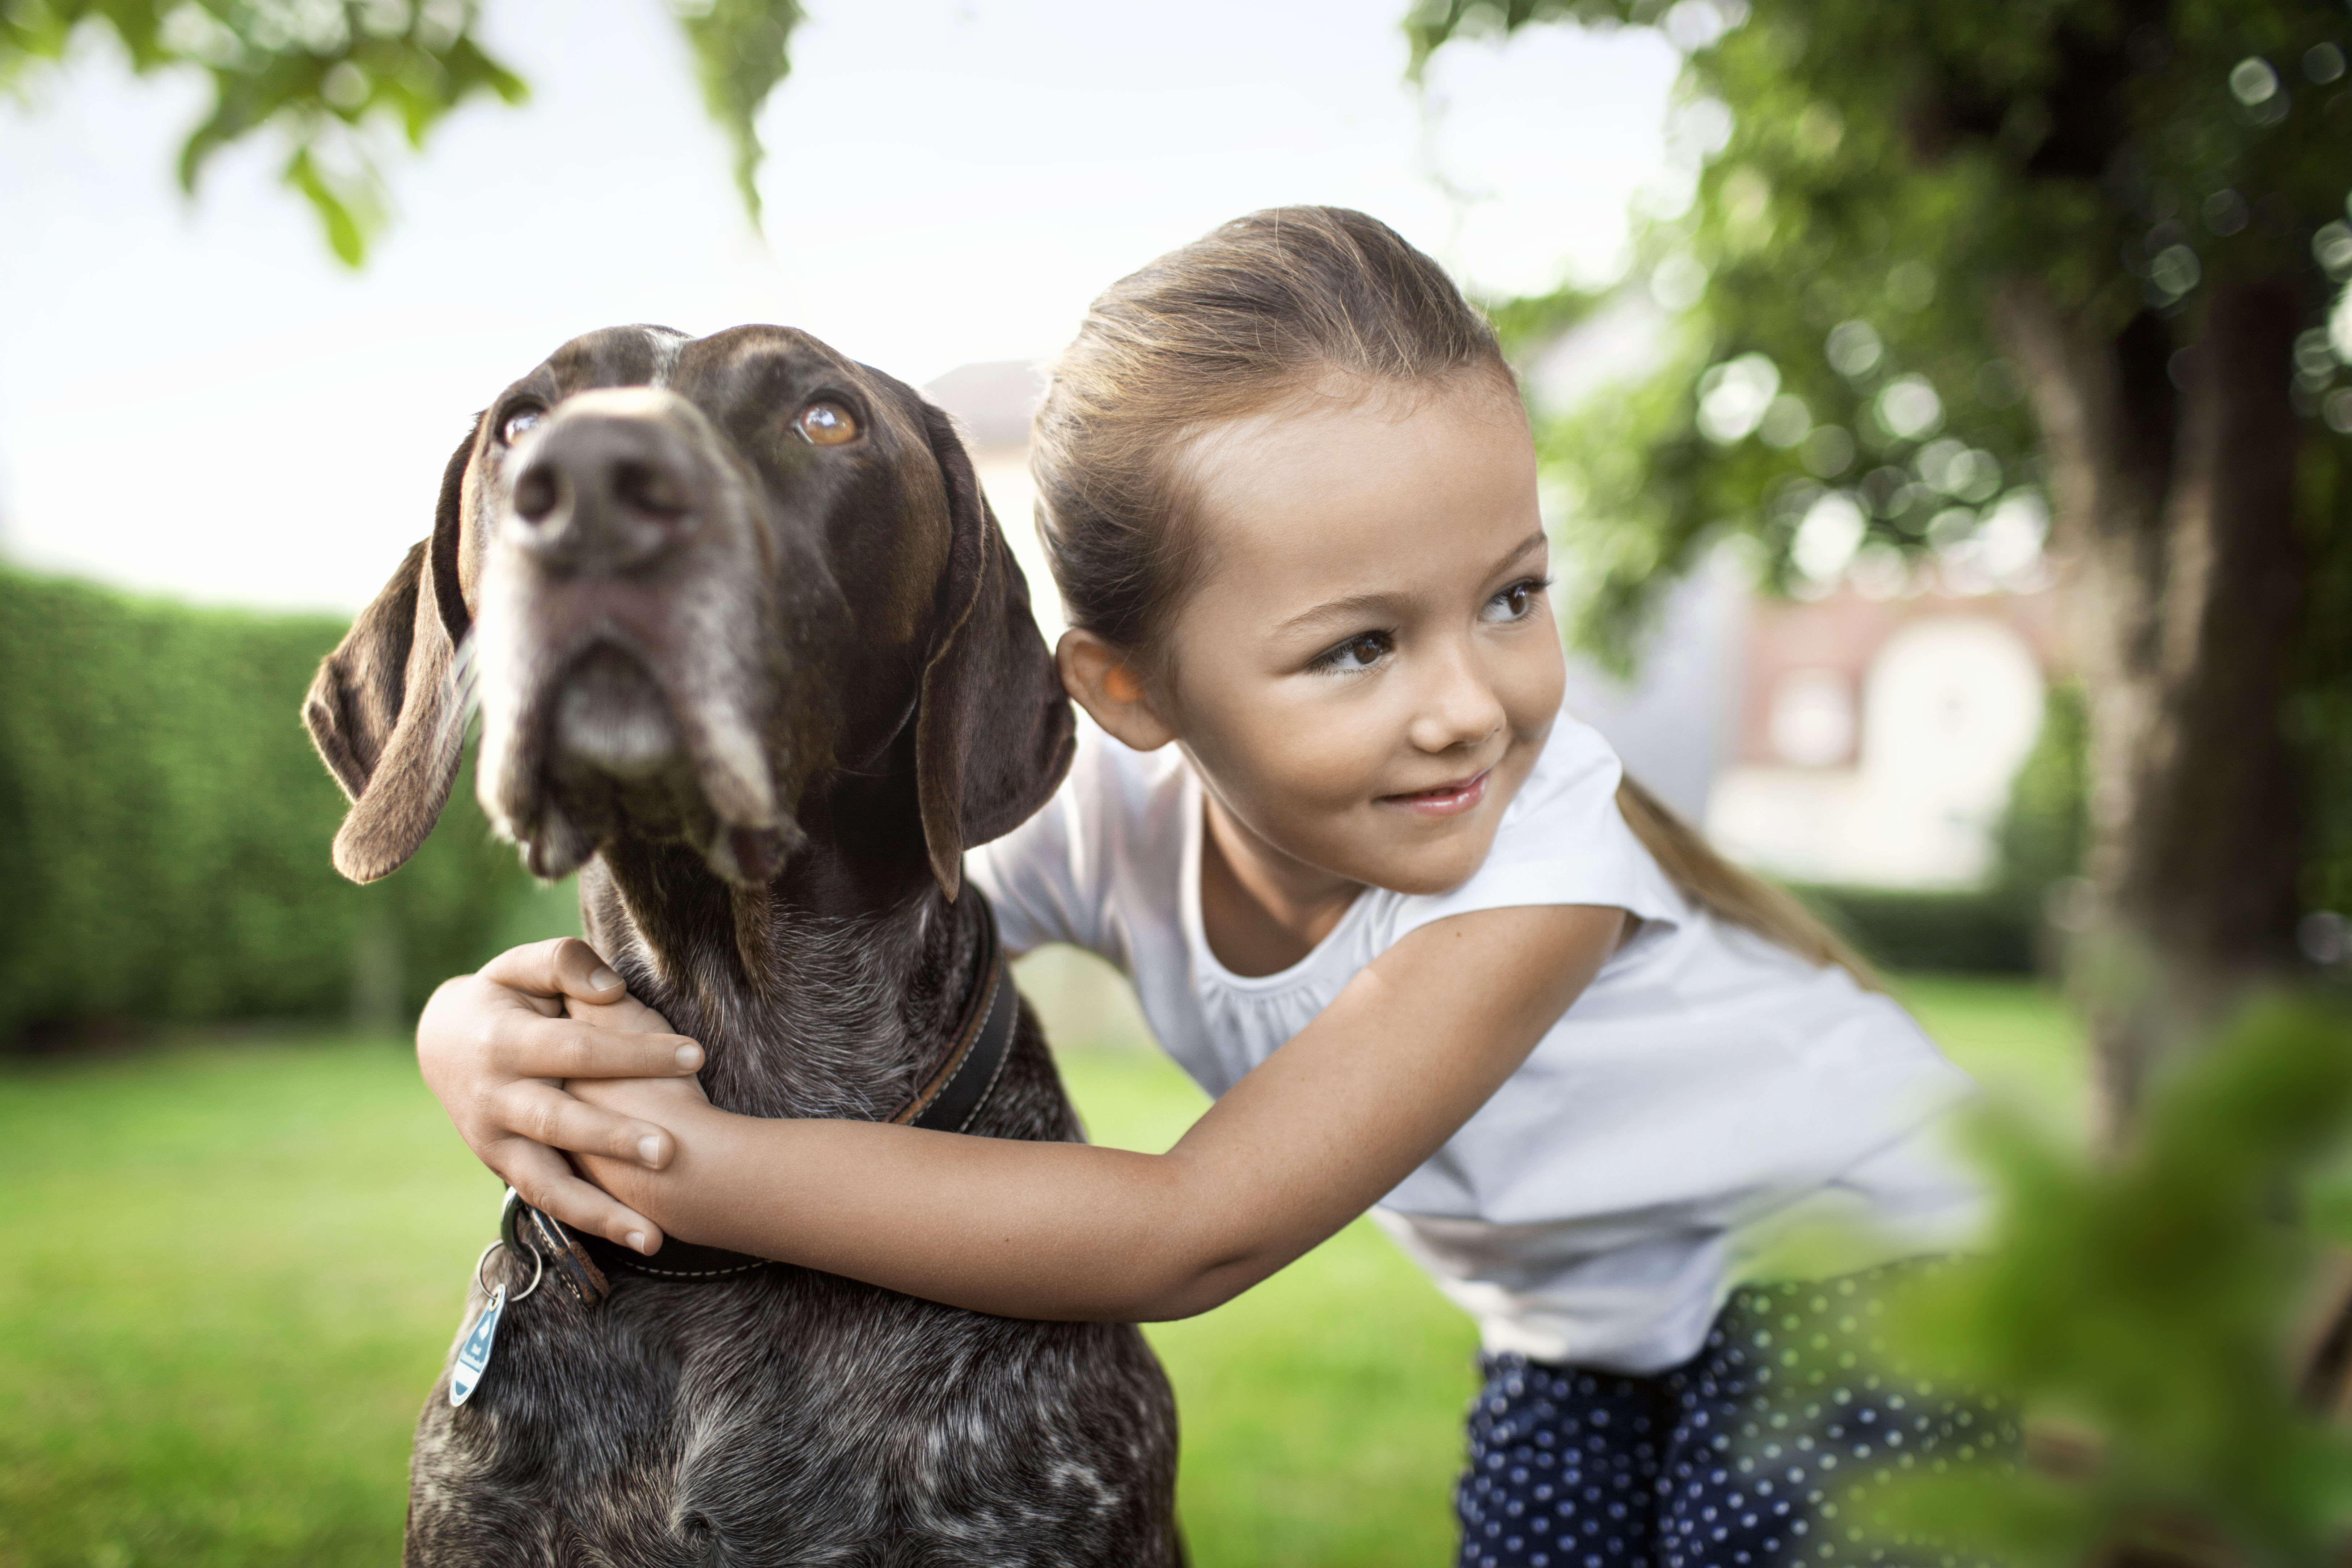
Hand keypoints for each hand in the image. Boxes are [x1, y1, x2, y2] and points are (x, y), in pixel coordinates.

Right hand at [416, 937, 706, 1252]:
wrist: (440, 1045)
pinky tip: (639, 1237)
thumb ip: (564, 964)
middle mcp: (496, 1098)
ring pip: (548, 1182)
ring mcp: (495, 1141)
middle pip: (560, 1122)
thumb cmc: (501, 998)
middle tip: (669, 1152)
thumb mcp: (521, 967)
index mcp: (505, 1042)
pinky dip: (590, 1222)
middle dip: (614, 1138)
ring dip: (600, 1209)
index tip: (696, 1055)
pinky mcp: (501, 1167)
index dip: (636, 1052)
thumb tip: (612, 987)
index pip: (579, 1050)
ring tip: (654, 1233)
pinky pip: (548, 1201)